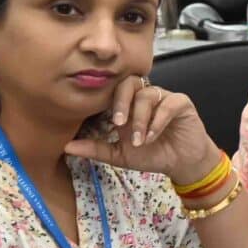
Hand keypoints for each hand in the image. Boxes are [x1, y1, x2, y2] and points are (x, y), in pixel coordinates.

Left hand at [64, 74, 220, 183]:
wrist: (181, 164)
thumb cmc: (152, 155)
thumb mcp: (120, 155)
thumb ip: (96, 149)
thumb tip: (66, 147)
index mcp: (128, 106)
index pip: (113, 91)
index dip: (107, 101)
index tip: (105, 123)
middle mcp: (144, 98)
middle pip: (129, 83)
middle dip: (122, 102)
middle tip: (119, 123)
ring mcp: (163, 98)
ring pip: (147, 95)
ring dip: (141, 119)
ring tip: (140, 140)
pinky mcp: (181, 103)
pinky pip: (168, 103)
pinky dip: (158, 120)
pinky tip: (153, 136)